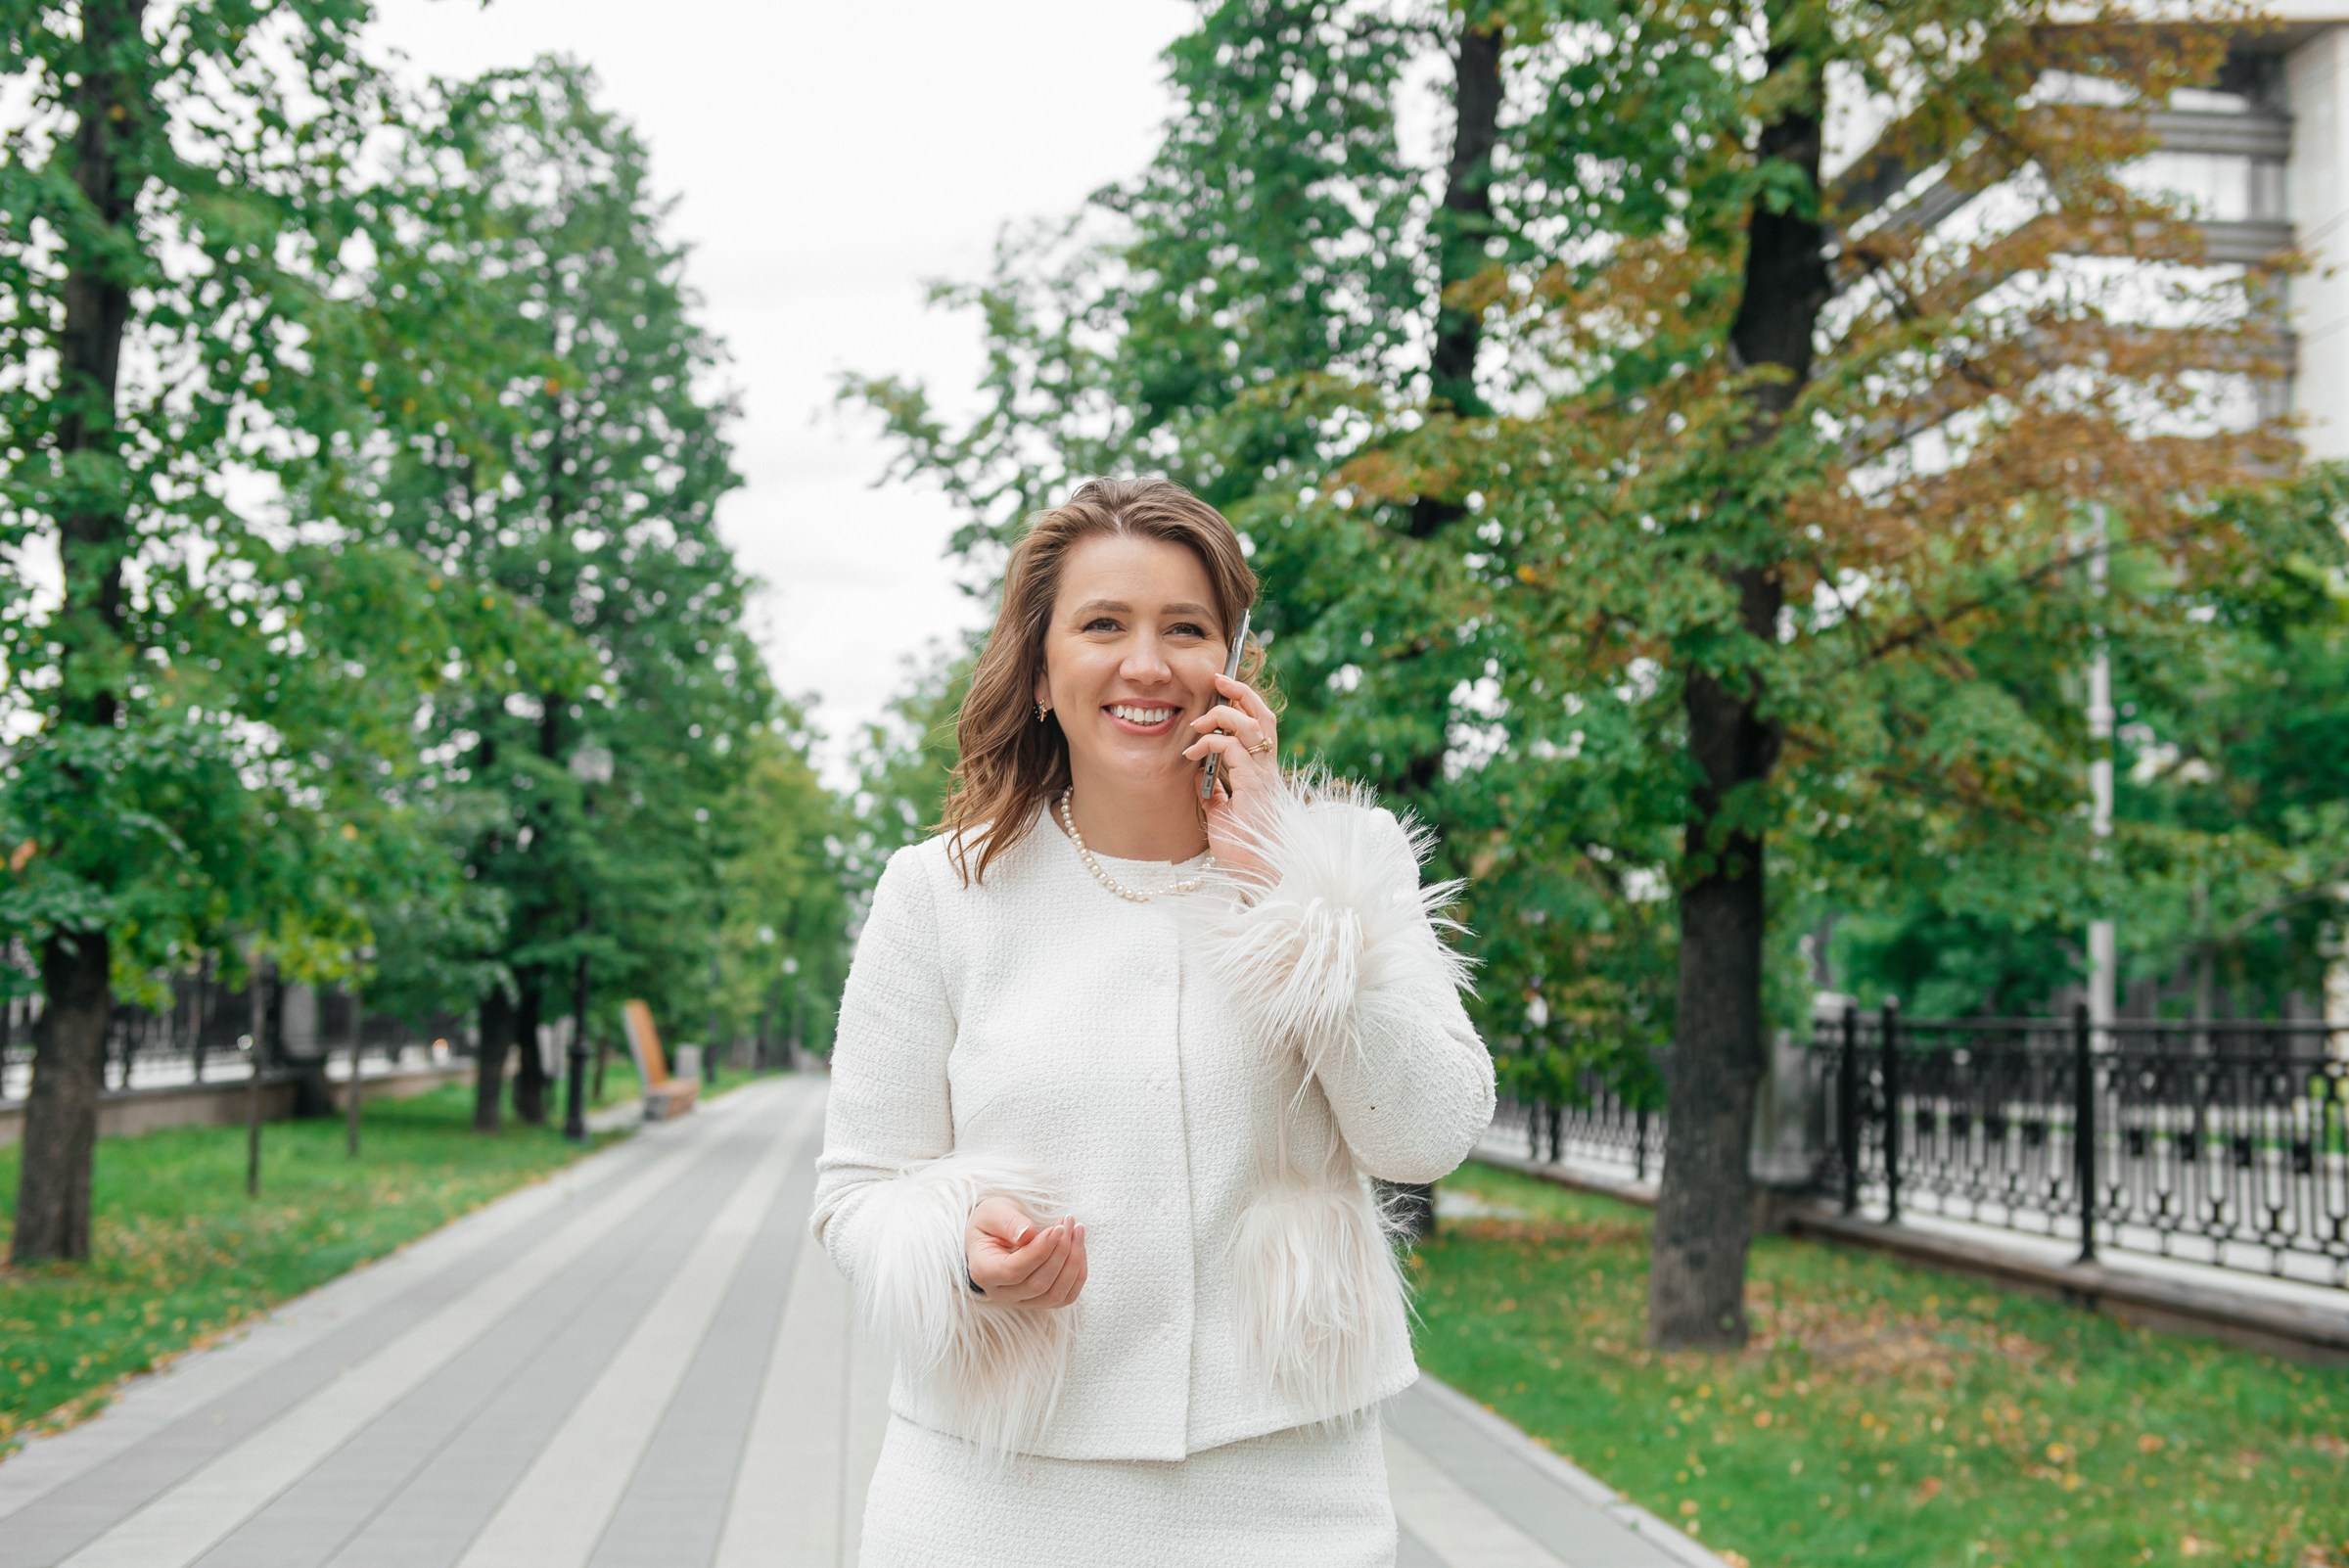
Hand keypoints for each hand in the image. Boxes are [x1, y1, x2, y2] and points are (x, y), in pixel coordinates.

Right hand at [965, 1197, 1087, 1307]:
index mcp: (984, 1271)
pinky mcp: (1040, 1300)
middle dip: (1061, 1252)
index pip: (1014, 1271)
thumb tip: (1027, 1234)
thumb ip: (1008, 1222)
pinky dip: (1078, 1274)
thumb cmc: (993, 1221)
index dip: (1040, 1251)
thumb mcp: (994, 1212)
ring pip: (1055, 1295)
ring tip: (1077, 1230)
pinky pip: (1066, 1297)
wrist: (995, 1232)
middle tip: (1069, 1222)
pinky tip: (1079, 1248)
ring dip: (1073, 1262)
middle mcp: (1001, 1293)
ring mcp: (1022, 1300)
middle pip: (1038, 1285)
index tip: (1058, 1228)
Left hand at [1183, 671, 1278, 880]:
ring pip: (1252, 725)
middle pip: (1263, 715)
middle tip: (1218, 678)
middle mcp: (1267, 768)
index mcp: (1261, 771)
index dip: (1244, 702)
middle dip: (1242, 691)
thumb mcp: (1221, 813)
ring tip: (1199, 722)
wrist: (1253, 871)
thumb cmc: (1242, 846)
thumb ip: (1215, 792)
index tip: (1222, 688)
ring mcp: (1263, 774)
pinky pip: (1233, 749)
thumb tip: (1200, 778)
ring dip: (1223, 715)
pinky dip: (1211, 743)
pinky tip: (1193, 753)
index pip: (1259, 725)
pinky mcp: (1254, 784)